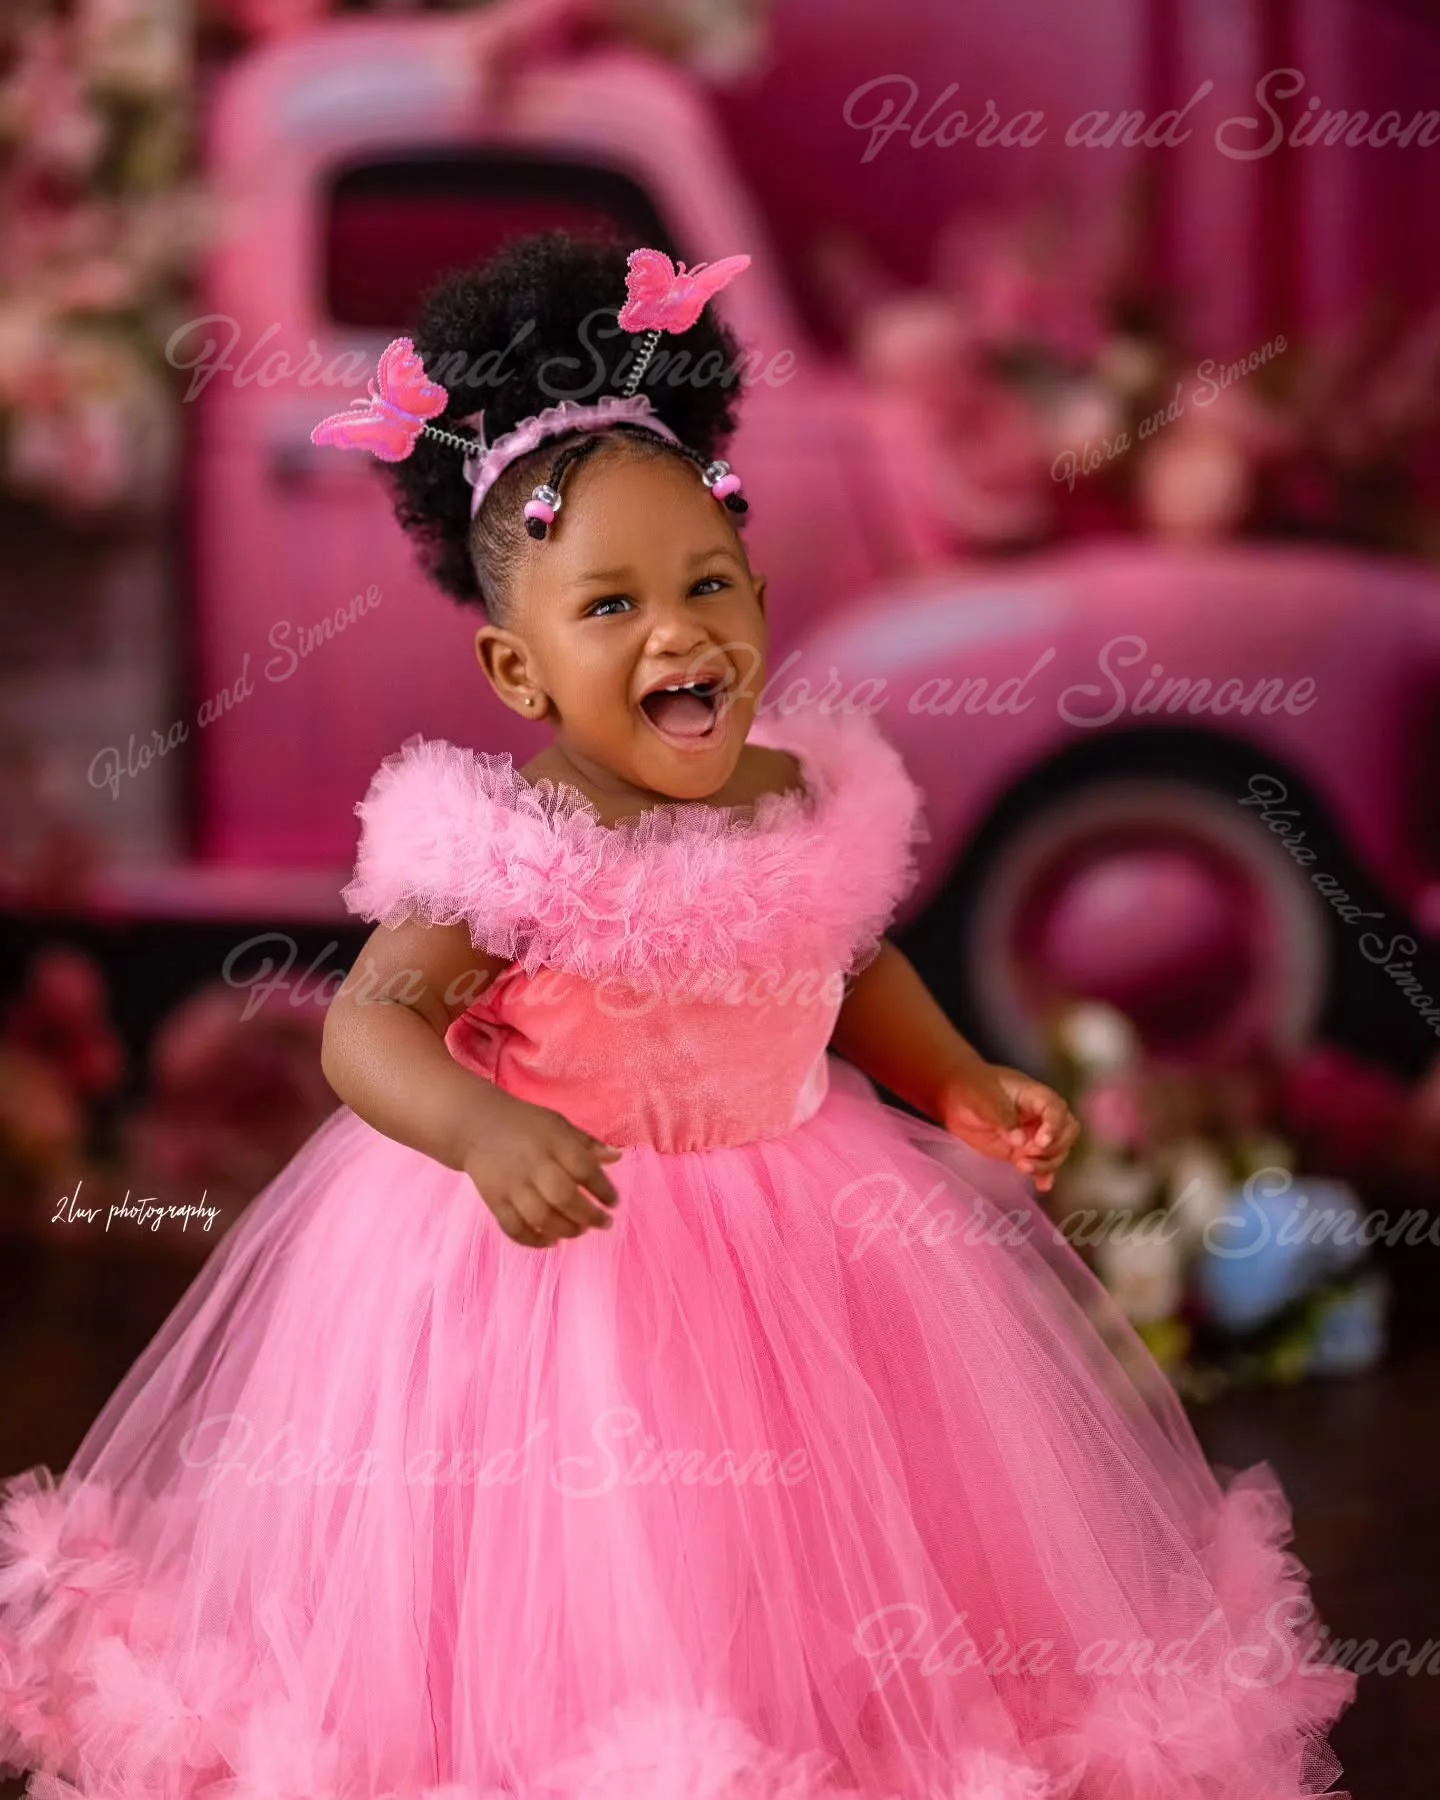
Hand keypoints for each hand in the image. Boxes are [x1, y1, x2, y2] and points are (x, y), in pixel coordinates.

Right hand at [463, 1094, 622, 1247]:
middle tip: (604, 1223)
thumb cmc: (526, 1125)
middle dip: (589, 1216)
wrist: (477, 1126)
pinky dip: (534, 1240)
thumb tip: (616, 1157)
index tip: (614, 1202)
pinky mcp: (494, 1201)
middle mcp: (532, 1165)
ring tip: (580, 1231)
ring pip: (541, 1217)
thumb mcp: (558, 1124)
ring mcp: (512, 1186)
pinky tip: (552, 1241)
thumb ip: (586, 1143)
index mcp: (552, 1142)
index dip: (603, 1189)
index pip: (583, 1168)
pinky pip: (514, 1228)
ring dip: (566, 1230)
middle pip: (564, 1197)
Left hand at [939, 1063, 1079, 1192]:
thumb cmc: (971, 1089)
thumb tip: (1020, 1141)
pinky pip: (1041, 1163)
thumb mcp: (983, 1098)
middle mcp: (1041, 1116)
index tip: (1041, 1142)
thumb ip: (1002, 1117)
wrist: (956, 1099)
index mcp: (1035, 1096)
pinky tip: (1042, 1185)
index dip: (1054, 1126)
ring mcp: (1034, 1135)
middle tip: (1031, 1154)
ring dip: (1046, 1163)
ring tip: (1021, 1166)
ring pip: (1056, 1151)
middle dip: (1055, 1147)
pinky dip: (1044, 1174)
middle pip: (1067, 1132)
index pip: (1056, 1109)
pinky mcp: (1023, 1151)